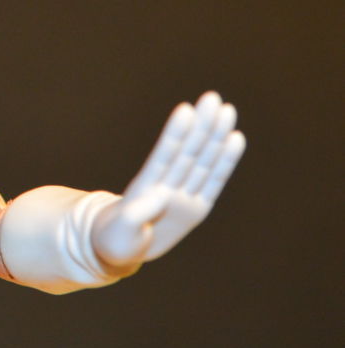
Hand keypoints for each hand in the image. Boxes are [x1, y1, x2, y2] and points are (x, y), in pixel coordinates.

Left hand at [92, 91, 244, 267]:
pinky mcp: (196, 207)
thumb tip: (160, 196)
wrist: (119, 249)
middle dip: (201, 127)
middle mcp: (165, 186)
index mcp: (144, 188)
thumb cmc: (114, 239)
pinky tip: (234, 139)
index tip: (185, 110)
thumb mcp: (120, 232)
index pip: (163, 156)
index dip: (175, 134)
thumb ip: (136, 215)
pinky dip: (224, 162)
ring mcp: (182, 195)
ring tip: (226, 110)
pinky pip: (213, 182)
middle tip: (212, 98)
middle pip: (187, 152)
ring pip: (202, 161)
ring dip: (215, 136)